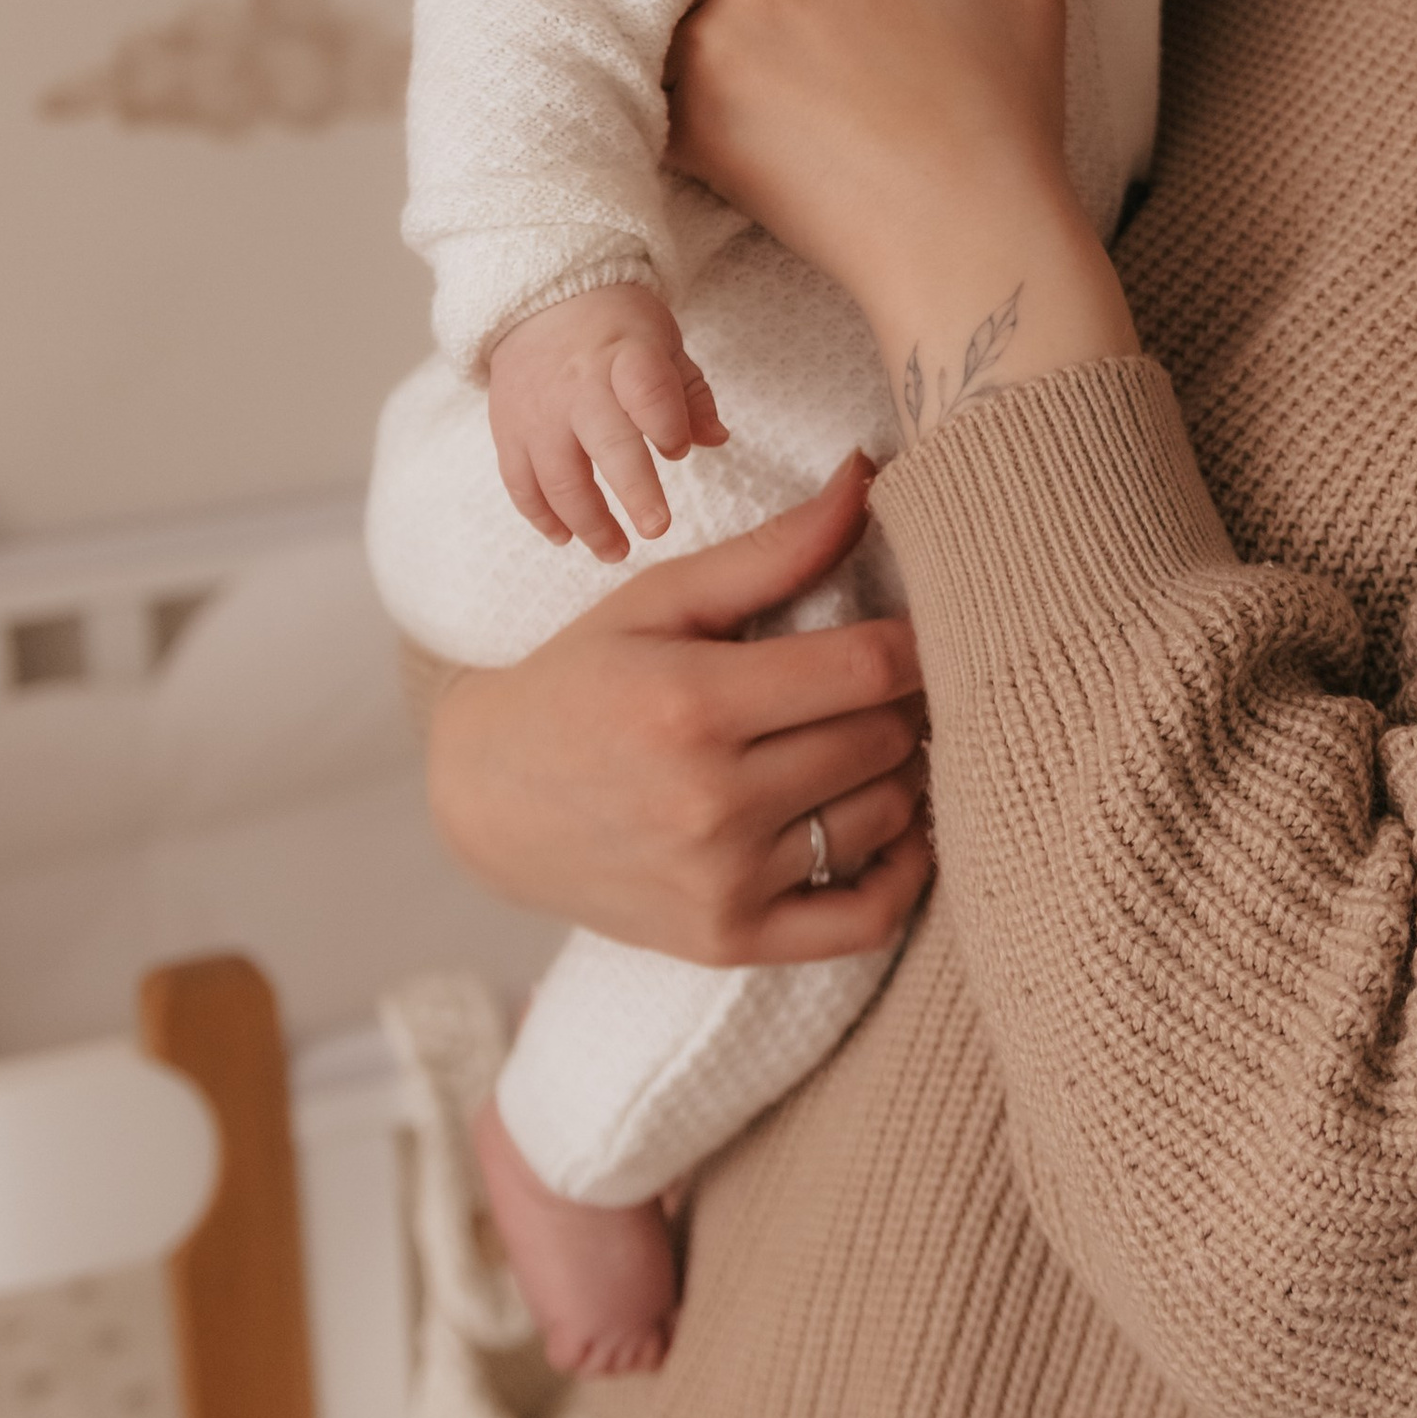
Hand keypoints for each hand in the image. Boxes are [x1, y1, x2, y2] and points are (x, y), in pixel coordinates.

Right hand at [429, 457, 931, 965]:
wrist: (487, 801)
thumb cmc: (582, 681)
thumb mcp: (662, 600)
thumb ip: (775, 550)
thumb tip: (869, 476)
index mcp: (693, 704)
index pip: (867, 669)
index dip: (920, 643)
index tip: (928, 627)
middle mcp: (711, 803)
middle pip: (883, 741)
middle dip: (908, 702)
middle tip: (898, 681)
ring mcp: (722, 882)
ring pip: (886, 818)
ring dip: (903, 774)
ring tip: (877, 740)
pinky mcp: (729, 940)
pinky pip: (866, 920)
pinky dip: (906, 876)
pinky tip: (898, 828)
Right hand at [487, 284, 729, 561]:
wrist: (540, 302)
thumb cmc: (616, 327)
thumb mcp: (662, 342)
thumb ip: (689, 394)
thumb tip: (717, 439)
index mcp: (626, 356)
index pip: (647, 391)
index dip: (665, 424)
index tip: (677, 450)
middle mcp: (578, 387)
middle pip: (606, 443)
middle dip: (634, 490)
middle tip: (658, 529)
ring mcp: (538, 413)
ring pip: (559, 476)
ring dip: (588, 522)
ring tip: (616, 551)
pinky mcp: (508, 430)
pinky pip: (520, 482)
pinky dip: (541, 516)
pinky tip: (565, 538)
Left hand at [667, 0, 1135, 413]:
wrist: (969, 238)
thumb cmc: (999, 116)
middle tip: (787, 36)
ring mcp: (710, 37)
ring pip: (674, 4)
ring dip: (698, 31)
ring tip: (759, 76)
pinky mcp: (684, 114)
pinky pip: (645, 79)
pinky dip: (666, 94)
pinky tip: (725, 116)